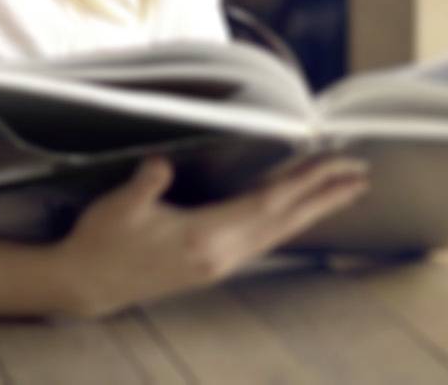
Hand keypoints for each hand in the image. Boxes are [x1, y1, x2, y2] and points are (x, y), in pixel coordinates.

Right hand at [47, 154, 371, 318]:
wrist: (86, 284)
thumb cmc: (101, 240)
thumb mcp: (119, 207)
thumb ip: (145, 185)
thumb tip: (162, 165)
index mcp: (205, 237)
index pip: (267, 204)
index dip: (303, 182)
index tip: (334, 163)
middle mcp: (221, 254)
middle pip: (285, 221)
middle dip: (325, 197)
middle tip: (361, 176)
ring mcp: (218, 263)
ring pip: (278, 233)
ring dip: (312, 210)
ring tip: (342, 192)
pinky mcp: (211, 266)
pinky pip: (262, 240)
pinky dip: (287, 221)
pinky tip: (294, 211)